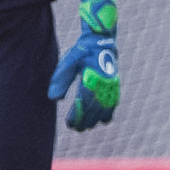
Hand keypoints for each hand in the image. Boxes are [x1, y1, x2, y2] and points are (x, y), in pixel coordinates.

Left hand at [48, 0, 119, 130]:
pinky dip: (107, 114)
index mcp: (91, 80)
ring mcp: (111, 87)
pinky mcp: (115, 86)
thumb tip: (54, 99)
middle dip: (84, 121)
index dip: (76, 116)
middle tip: (75, 128)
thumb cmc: (81, 52)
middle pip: (93, 110)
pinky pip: (113, 104)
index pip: (83, 104)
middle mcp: (103, 85)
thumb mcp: (67, 63)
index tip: (69, 123)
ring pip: (105, 110)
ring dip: (95, 120)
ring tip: (86, 126)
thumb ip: (60, 81)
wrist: (101, 41)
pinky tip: (102, 120)